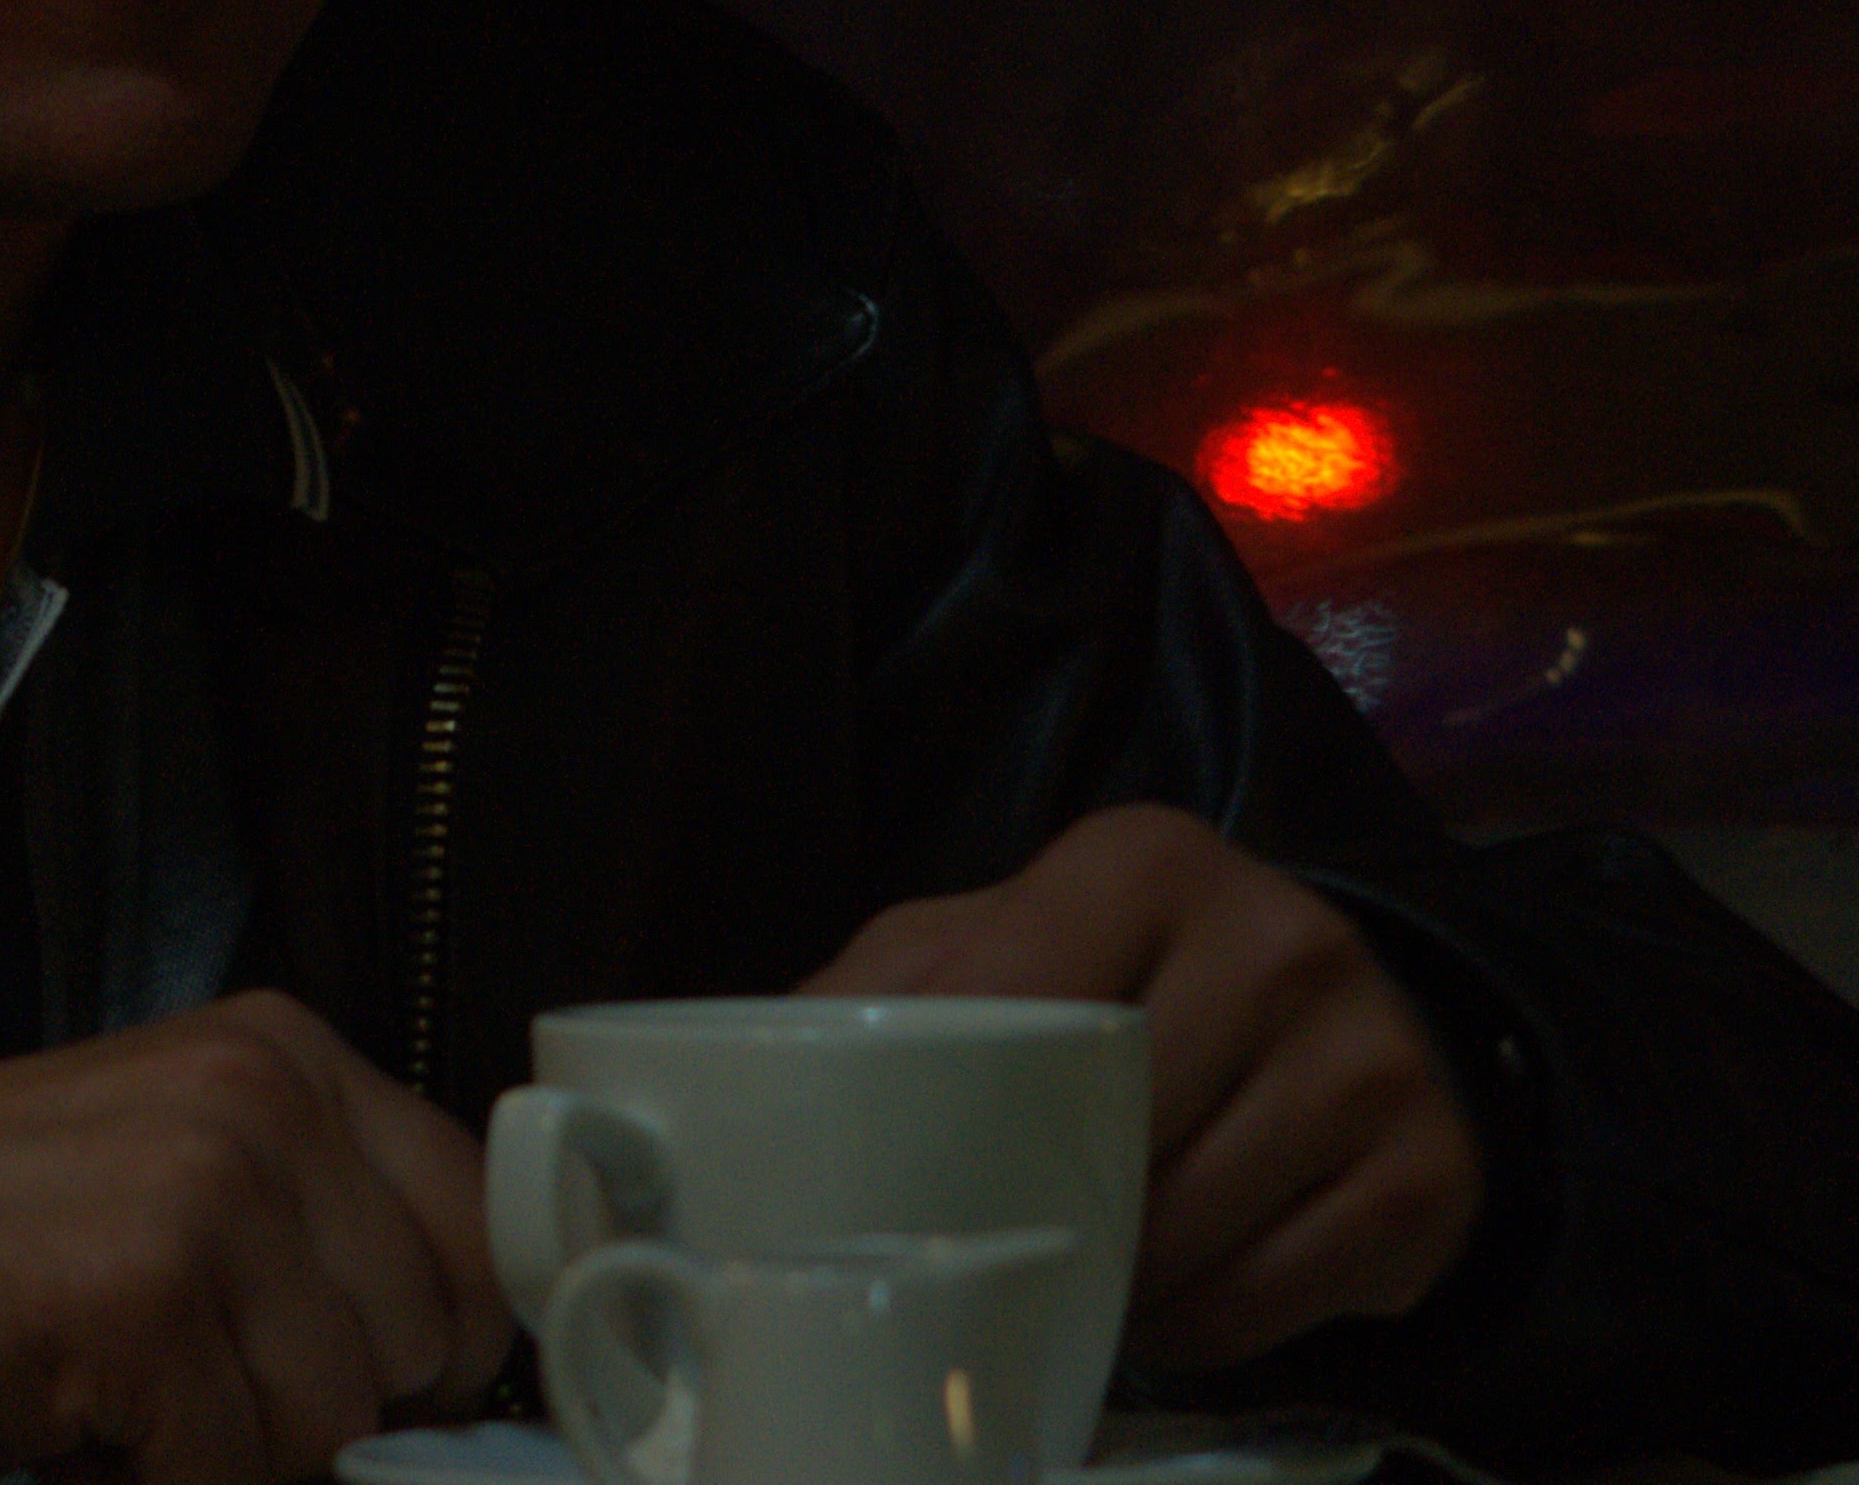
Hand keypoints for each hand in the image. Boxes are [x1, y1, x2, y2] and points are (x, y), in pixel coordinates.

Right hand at [0, 990, 505, 1483]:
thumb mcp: (176, 1165)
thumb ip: (316, 1223)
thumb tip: (458, 1360)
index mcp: (283, 1051)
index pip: (477, 1216)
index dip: (440, 1333)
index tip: (384, 1387)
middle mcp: (260, 1096)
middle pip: (421, 1335)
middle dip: (319, 1403)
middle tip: (191, 1383)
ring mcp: (205, 1188)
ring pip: (334, 1418)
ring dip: (231, 1450)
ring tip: (123, 1392)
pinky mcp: (143, 1295)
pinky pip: (232, 1473)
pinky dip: (155, 1483)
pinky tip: (76, 1423)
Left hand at [801, 802, 1483, 1372]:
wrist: (1352, 1011)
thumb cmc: (1128, 976)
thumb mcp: (1000, 939)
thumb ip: (892, 982)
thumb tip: (756, 1067)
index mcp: (1147, 863)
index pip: (1024, 989)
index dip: (953, 1099)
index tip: (899, 1173)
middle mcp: (1282, 939)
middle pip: (1116, 1125)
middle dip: (1039, 1206)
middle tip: (987, 1244)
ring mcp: (1373, 1058)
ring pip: (1194, 1229)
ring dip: (1114, 1283)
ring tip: (1076, 1274)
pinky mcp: (1431, 1175)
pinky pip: (1275, 1298)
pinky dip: (1199, 1325)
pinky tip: (1166, 1299)